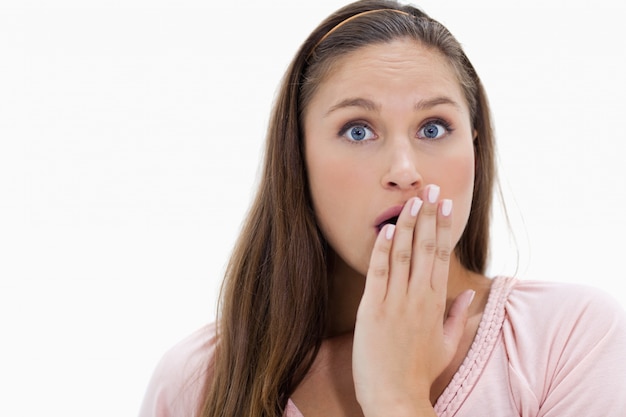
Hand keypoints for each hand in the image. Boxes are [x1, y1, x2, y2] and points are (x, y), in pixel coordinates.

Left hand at [352, 184, 474, 415]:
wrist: (396, 397)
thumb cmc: (419, 372)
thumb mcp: (446, 345)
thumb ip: (458, 317)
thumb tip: (470, 296)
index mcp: (436, 303)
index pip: (442, 255)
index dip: (443, 227)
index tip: (445, 204)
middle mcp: (418, 297)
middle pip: (426, 248)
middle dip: (429, 216)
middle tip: (432, 189)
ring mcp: (395, 301)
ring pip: (404, 254)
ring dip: (408, 225)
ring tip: (412, 200)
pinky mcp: (373, 308)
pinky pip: (379, 272)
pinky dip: (383, 249)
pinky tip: (387, 229)